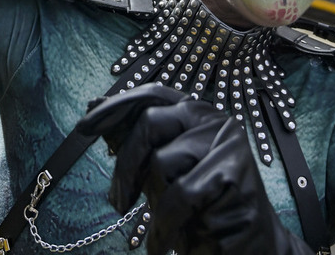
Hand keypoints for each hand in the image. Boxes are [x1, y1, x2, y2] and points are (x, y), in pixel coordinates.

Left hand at [76, 84, 313, 254]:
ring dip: (152, 203)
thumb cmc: (202, 210)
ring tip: (162, 225)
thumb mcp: (163, 174)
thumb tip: (94, 106)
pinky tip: (166, 244)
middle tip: (118, 201)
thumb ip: (137, 143)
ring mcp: (226, 142)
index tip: (85, 125)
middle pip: (149, 122)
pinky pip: (179, 196)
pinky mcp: (232, 172)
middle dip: (126, 165)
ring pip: (161, 162)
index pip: (151, 94)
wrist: (249, 247)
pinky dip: (165, 228)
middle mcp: (214, 119)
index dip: (115, 106)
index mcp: (198, 113)